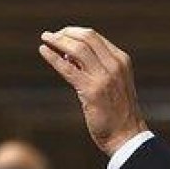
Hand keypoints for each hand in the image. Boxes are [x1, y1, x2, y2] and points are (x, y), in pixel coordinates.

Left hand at [39, 27, 148, 155]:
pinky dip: (53, 57)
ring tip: (45, 38)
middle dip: (65, 33)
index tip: (61, 35)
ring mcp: (104, 77)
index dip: (74, 32)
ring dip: (58, 41)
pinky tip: (43, 51)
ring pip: (77, 49)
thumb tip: (68, 56)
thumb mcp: (113, 83)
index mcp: (121, 60)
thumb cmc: (117, 112)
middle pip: (86, 38)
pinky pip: (68, 68)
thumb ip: (97, 68)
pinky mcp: (91, 90)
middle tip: (50, 35)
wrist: (126, 136)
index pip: (94, 37)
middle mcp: (114, 65)